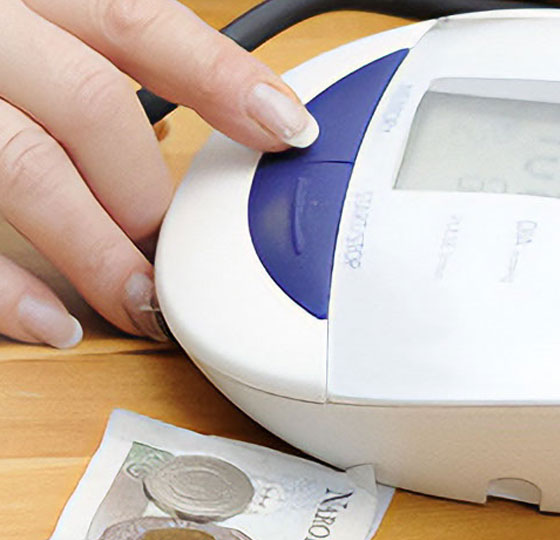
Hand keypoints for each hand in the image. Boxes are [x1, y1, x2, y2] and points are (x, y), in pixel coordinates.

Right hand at [0, 0, 318, 347]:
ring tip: (139, 304)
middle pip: (94, 108)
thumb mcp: (27, 32)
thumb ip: (88, 63)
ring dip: (96, 251)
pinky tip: (53, 323)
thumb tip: (182, 117)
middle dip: (145, 195)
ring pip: (28, 168)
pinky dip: (5, 285)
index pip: (141, 23)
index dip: (223, 79)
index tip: (290, 130)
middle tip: (173, 255)